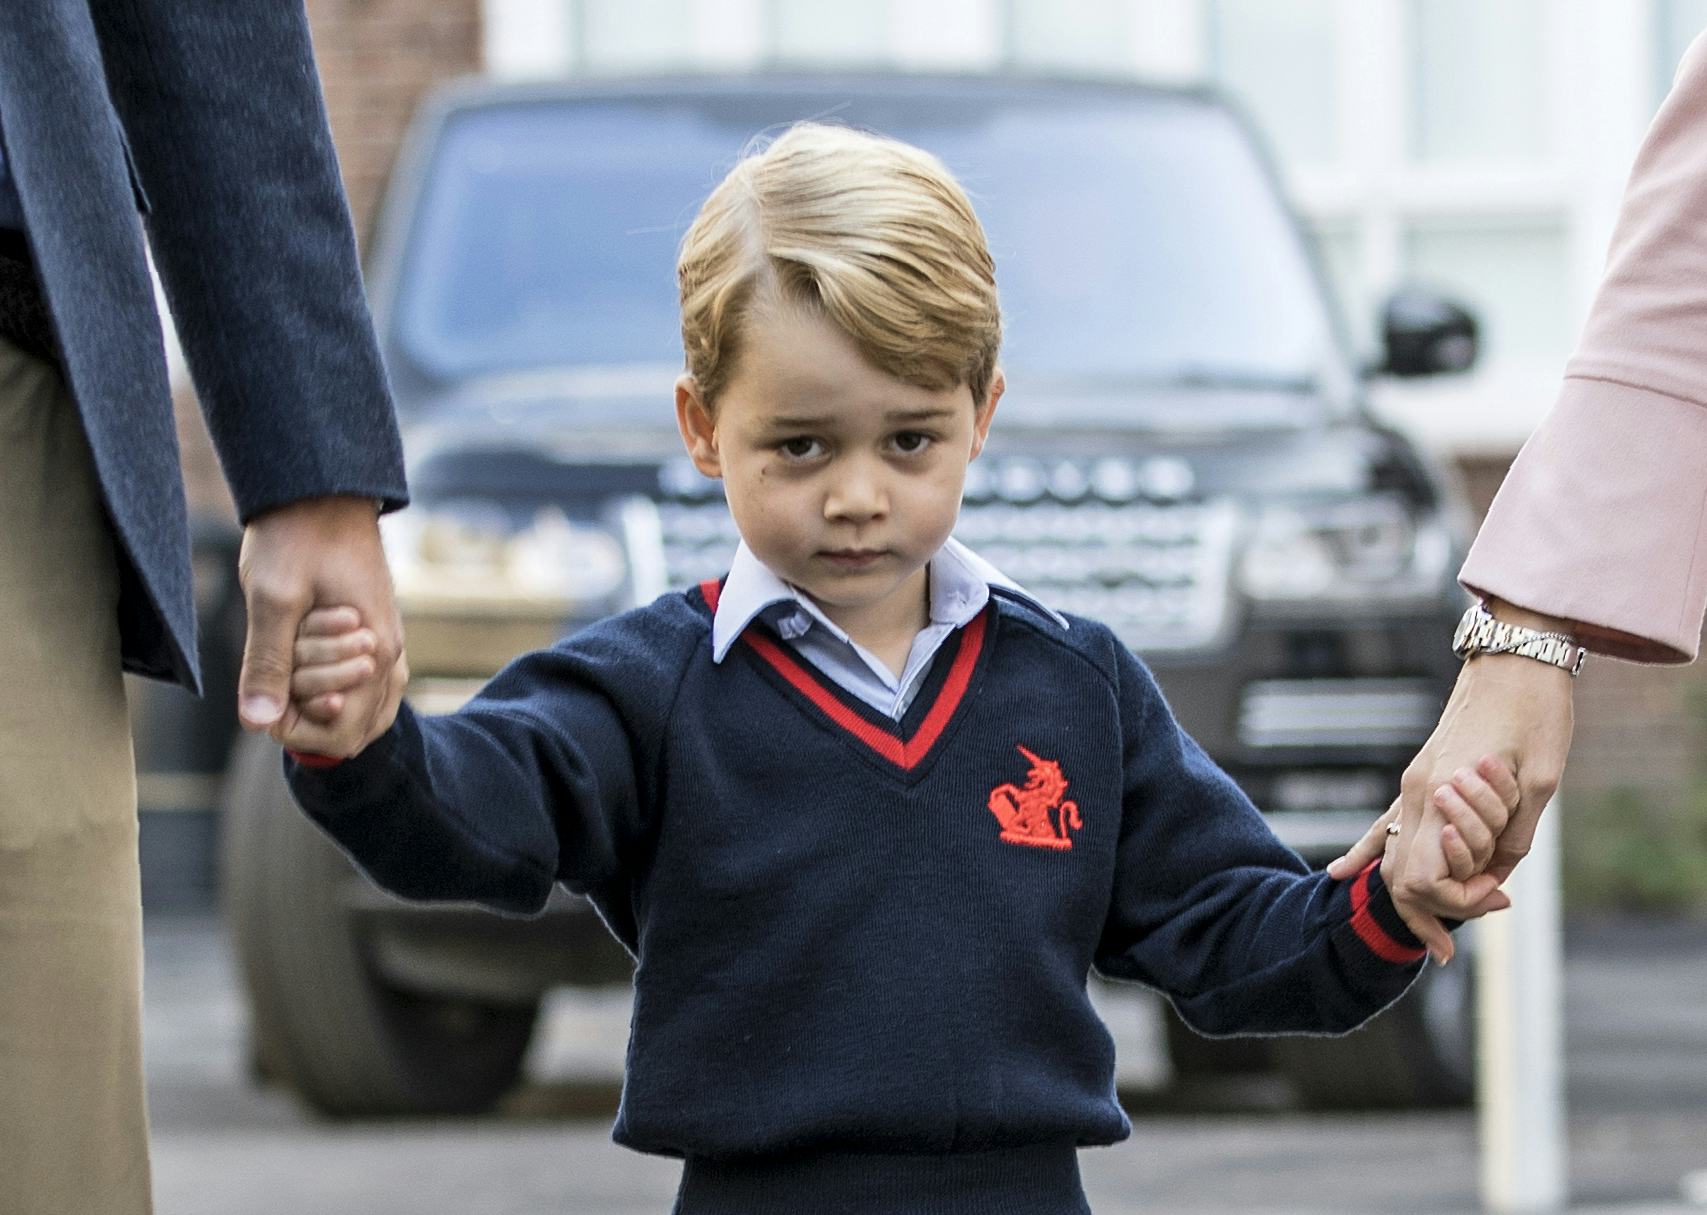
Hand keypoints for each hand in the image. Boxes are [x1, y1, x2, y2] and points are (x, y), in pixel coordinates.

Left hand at [236, 495, 405, 756]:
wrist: (322, 490)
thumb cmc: (296, 538)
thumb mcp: (272, 600)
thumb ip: (267, 664)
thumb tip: (258, 723)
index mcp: (375, 651)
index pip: (345, 733)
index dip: (296, 728)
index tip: (265, 694)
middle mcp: (391, 654)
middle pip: (358, 729)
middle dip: (309, 713)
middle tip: (281, 668)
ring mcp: (388, 642)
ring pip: (367, 709)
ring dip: (323, 699)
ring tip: (291, 666)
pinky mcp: (378, 631)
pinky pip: (368, 685)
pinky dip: (335, 686)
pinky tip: (307, 665)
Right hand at [1327, 613, 1573, 960]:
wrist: (1517, 655)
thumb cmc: (1536, 712)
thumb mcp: (1542, 781)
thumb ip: (1514, 833)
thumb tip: (1497, 873)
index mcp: (1442, 791)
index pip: (1423, 875)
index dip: (1455, 902)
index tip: (1494, 901)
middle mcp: (1417, 790)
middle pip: (1399, 873)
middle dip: (1424, 915)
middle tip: (1447, 948)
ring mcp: (1414, 780)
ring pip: (1389, 852)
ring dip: (1407, 895)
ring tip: (1426, 936)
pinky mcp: (1421, 772)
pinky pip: (1383, 822)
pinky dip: (1365, 851)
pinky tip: (1339, 872)